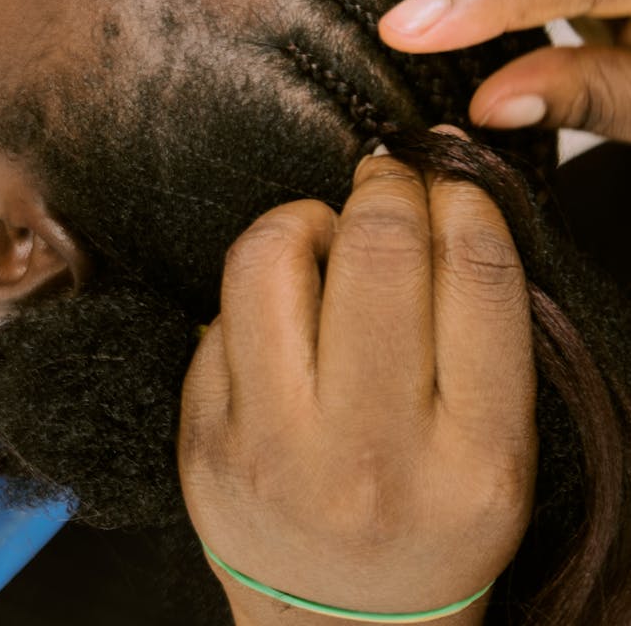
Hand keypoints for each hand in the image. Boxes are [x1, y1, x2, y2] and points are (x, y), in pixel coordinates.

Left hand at [178, 145, 535, 625]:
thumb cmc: (429, 520)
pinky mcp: (203, 440)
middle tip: (386, 181)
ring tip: (325, 240)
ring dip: (305, 219)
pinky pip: (222, 309)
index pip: (476, 277)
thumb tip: (437, 194)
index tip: (449, 180)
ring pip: (270, 256)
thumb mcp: (496, 447)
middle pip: (377, 250)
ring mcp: (272, 449)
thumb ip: (480, 327)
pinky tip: (286, 317)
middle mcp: (370, 456)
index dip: (464, 199)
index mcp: (473, 459)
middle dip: (385, 187)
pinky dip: (261, 289)